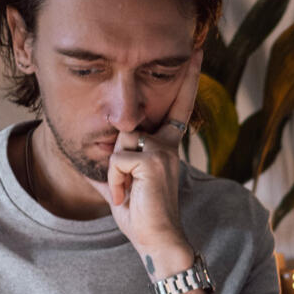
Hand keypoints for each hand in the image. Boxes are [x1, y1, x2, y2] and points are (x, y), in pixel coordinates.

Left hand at [97, 49, 202, 255]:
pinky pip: (117, 158)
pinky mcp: (153, 160)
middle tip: (131, 193)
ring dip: (114, 172)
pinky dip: (115, 180)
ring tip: (128, 194)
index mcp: (167, 147)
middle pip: (126, 128)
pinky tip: (128, 196)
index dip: (188, 80)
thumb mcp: (126, 183)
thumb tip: (96, 154)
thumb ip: (118, 162)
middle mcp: (169, 145)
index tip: (197, 52)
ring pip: (119, 142)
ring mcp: (163, 151)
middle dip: (117, 161)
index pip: (177, 108)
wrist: (158, 241)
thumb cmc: (142, 217)